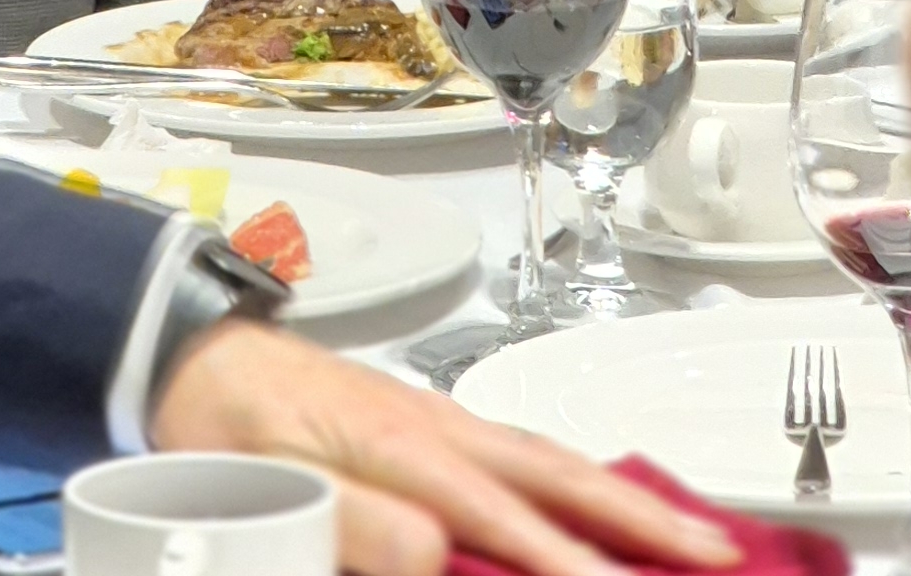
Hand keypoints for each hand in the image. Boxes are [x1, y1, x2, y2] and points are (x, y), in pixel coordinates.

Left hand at [149, 321, 740, 575]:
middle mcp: (435, 426)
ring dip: (618, 494)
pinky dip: (571, 478)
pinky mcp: (428, 425)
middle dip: (639, 516)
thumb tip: (437, 552)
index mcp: (404, 445)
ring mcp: (437, 422)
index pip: (507, 516)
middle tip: (717, 554)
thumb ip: (354, 519)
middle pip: (554, 472)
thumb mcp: (275, 480)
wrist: (193, 354)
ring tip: (686, 532)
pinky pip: (519, 453)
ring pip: (547, 457)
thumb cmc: (229, 423)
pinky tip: (594, 501)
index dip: (572, 563)